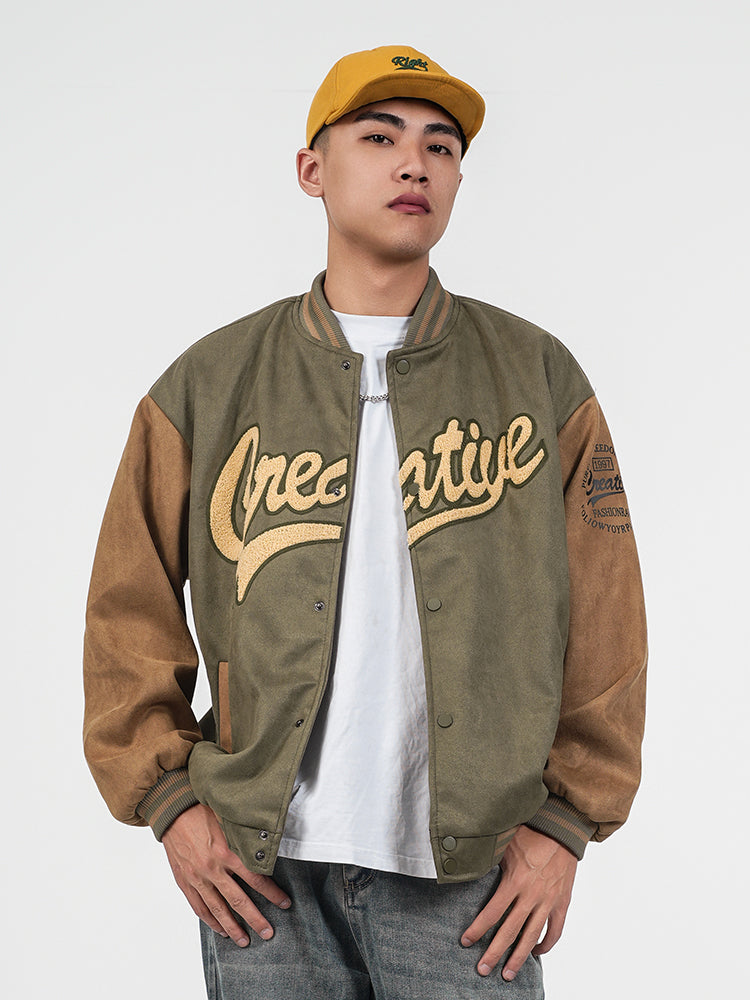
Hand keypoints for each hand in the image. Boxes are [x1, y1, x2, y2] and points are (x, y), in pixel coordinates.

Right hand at [162, 803, 290, 945]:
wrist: (172, 811)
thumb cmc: (202, 811)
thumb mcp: (228, 819)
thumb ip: (245, 835)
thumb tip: (267, 843)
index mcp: (227, 852)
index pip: (256, 878)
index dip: (272, 893)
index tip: (284, 903)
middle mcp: (213, 868)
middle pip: (238, 901)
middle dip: (255, 919)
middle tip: (268, 933)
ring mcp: (198, 878)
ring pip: (218, 910)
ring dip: (232, 928)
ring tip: (244, 940)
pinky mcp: (185, 882)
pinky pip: (199, 907)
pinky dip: (210, 921)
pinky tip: (220, 929)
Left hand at [460, 825, 576, 979]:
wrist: (563, 829)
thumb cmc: (532, 832)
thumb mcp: (506, 843)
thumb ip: (490, 858)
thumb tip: (468, 864)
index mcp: (515, 881)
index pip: (492, 912)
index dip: (477, 929)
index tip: (465, 941)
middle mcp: (532, 895)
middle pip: (510, 931)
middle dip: (494, 952)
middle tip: (483, 970)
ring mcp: (549, 901)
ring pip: (532, 937)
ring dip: (519, 958)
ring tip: (508, 973)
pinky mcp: (562, 903)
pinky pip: (555, 930)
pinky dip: (545, 945)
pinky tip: (535, 952)